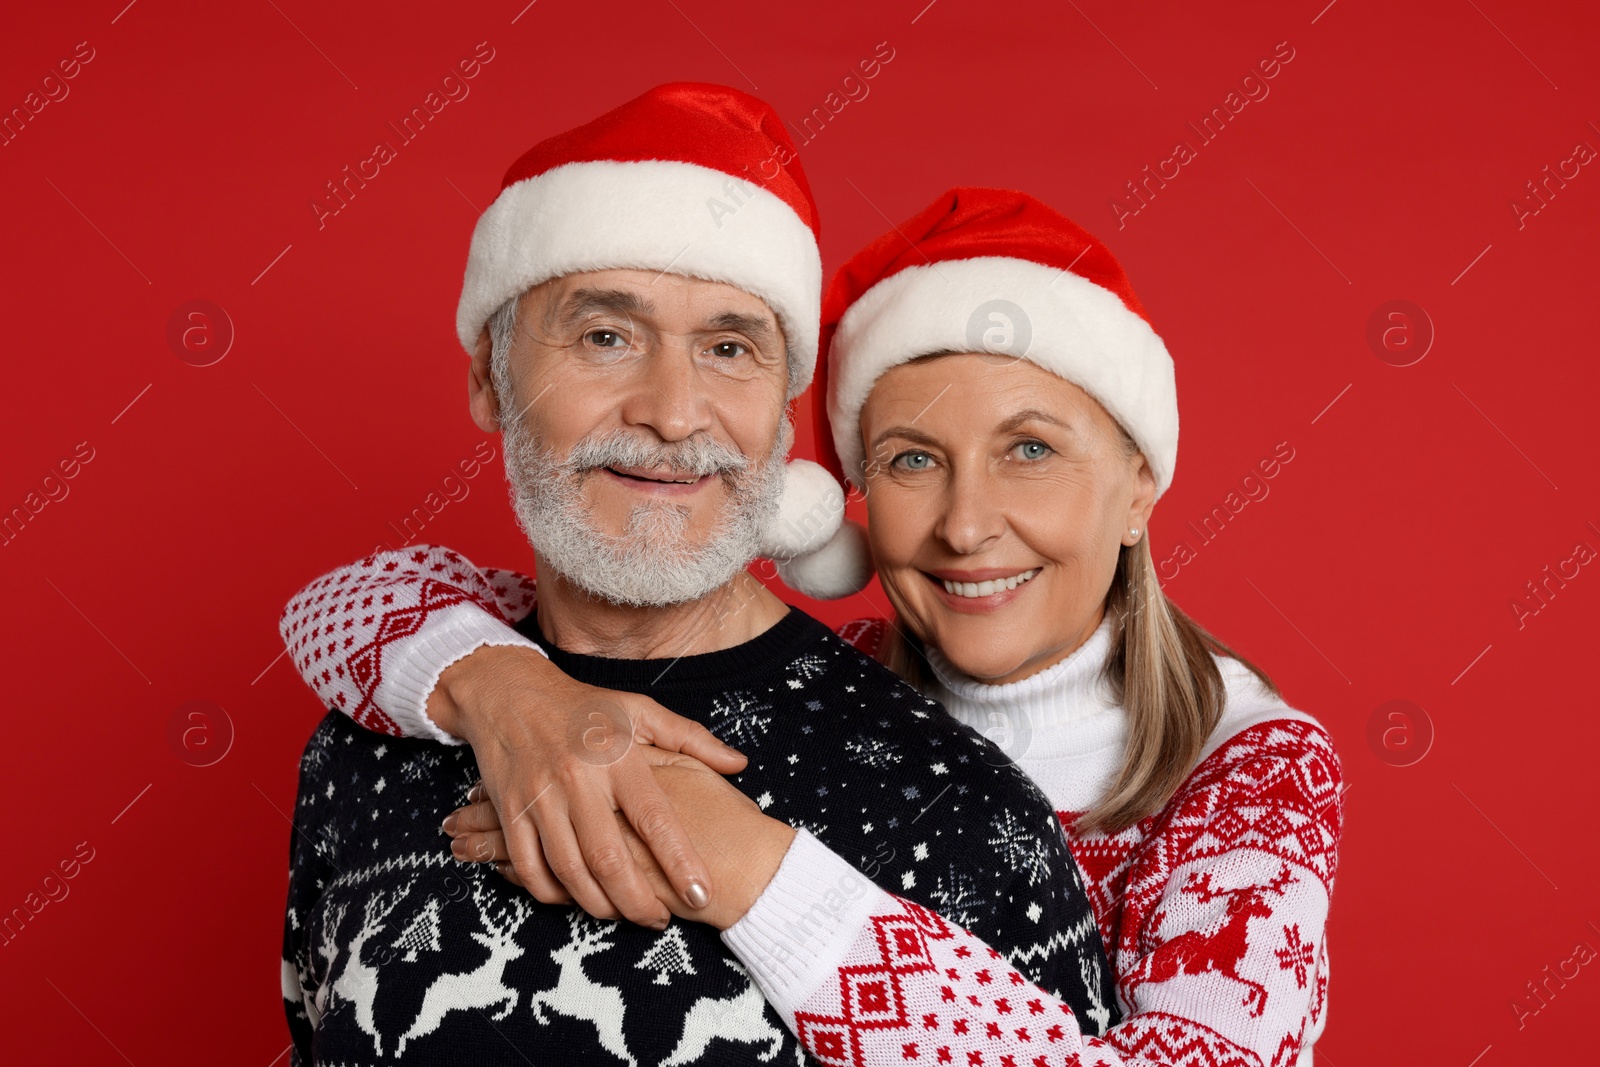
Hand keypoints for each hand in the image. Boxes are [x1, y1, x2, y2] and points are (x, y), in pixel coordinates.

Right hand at [429, 643, 747, 928]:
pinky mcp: (508, 810)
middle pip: (609, 857)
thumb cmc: (584, 707)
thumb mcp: (640, 710)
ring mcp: (539, 796)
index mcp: (618, 756)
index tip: (702, 894)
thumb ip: (690, 739)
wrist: (509, 692)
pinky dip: (551, 893)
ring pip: (568, 870)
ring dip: (597, 904)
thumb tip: (739, 764)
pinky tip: (574, 899)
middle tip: (659, 920)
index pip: (655, 818)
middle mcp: (578, 778)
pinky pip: (528, 867)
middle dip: (637, 901)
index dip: (680, 861)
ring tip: (622, 915)